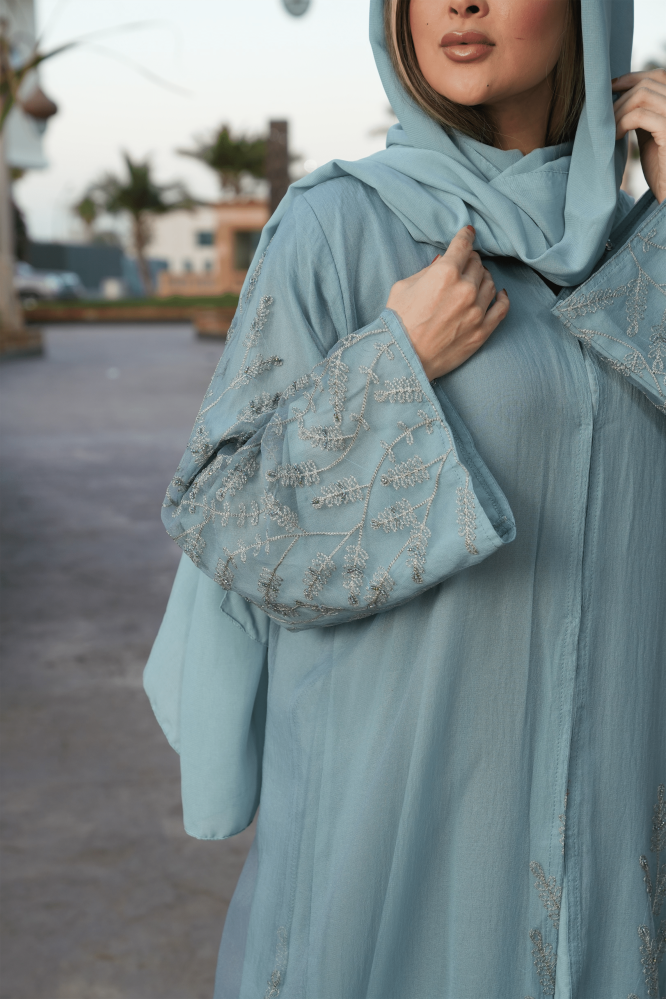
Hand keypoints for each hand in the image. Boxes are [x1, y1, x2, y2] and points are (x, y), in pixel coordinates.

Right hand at [386, 225, 508, 380]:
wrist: (402, 358)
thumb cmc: (397, 322)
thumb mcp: (404, 286)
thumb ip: (427, 270)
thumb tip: (443, 263)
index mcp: (444, 273)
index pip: (463, 245)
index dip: (465, 236)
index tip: (468, 233)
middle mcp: (465, 288)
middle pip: (477, 264)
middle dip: (470, 261)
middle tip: (464, 264)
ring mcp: (477, 311)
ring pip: (490, 283)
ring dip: (483, 278)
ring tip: (476, 280)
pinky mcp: (482, 331)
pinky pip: (502, 308)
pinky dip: (502, 298)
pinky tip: (499, 294)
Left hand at [613, 69, 665, 203]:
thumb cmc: (663, 170)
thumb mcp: (651, 136)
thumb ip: (643, 115)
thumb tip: (622, 96)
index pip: (658, 76)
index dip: (632, 78)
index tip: (610, 89)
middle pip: (648, 83)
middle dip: (621, 97)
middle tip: (604, 116)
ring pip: (642, 95)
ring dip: (619, 110)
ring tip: (609, 129)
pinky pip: (639, 116)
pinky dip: (621, 123)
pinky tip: (614, 137)